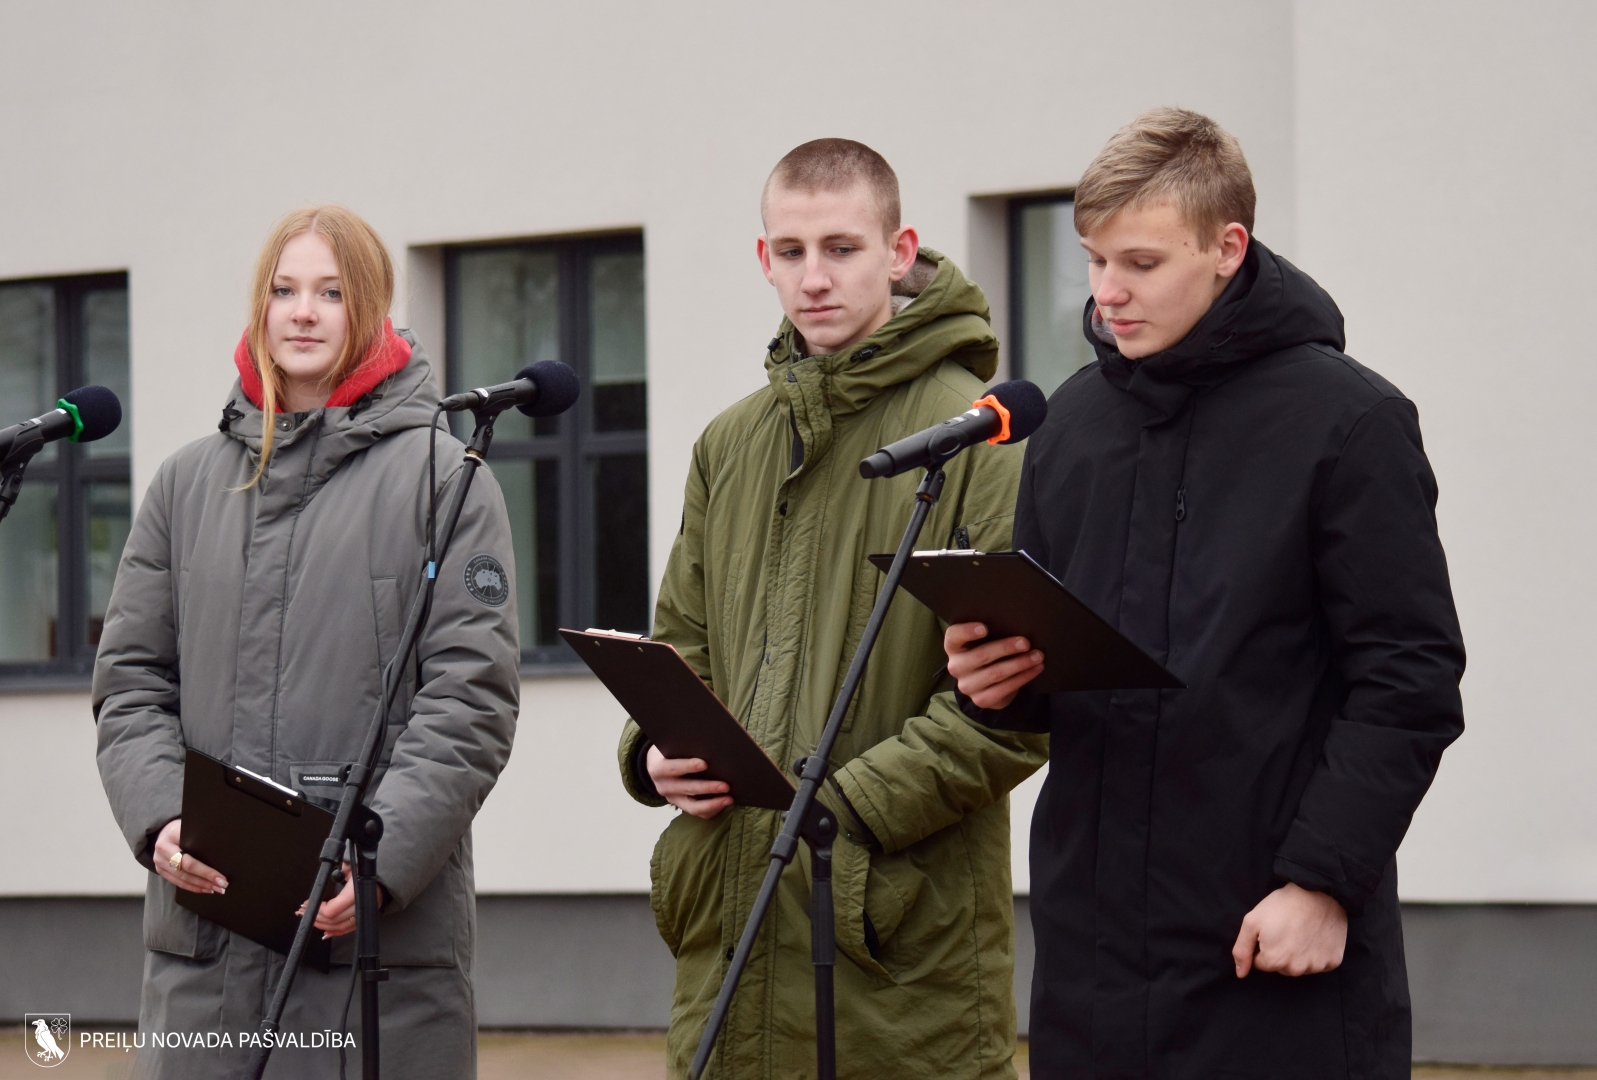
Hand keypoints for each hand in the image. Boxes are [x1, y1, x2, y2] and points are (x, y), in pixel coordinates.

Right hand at [152, 818, 227, 894]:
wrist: (164, 830)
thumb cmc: (185, 827)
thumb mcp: (192, 825)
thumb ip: (203, 835)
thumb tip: (227, 846)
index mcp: (172, 834)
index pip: (191, 855)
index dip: (207, 869)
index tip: (222, 876)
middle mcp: (162, 848)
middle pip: (187, 868)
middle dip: (207, 878)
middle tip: (223, 885)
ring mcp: (159, 860)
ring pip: (182, 878)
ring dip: (201, 885)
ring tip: (217, 888)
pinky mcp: (160, 869)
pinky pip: (177, 882)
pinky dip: (192, 887)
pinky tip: (205, 889)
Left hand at [297, 862, 385, 939]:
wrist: (383, 880)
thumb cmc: (366, 872)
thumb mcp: (352, 866)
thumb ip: (340, 869)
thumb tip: (328, 871)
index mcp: (355, 894)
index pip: (332, 909)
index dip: (318, 909)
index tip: (308, 903)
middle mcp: (359, 906)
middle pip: (333, 920)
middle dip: (315, 917)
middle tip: (303, 911)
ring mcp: (361, 915)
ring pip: (338, 927)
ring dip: (322, 926)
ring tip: (311, 920)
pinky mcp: (362, 919)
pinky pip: (346, 930)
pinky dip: (335, 932)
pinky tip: (325, 932)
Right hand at [647, 745, 732, 818]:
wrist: (659, 765)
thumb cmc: (672, 749)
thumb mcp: (671, 744)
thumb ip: (686, 742)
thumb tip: (713, 738)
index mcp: (658, 769)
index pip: (671, 768)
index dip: (687, 766)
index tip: (704, 763)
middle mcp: (663, 787)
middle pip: (686, 789)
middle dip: (707, 787)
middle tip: (725, 785)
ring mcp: (673, 799)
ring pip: (693, 807)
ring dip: (713, 803)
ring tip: (729, 797)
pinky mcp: (682, 806)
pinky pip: (699, 813)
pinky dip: (713, 808)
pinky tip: (725, 801)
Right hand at [944, 622, 1043, 709]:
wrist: (986, 684)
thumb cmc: (987, 653)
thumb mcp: (983, 642)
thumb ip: (991, 633)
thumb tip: (1017, 624)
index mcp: (953, 647)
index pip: (954, 636)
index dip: (967, 631)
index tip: (984, 628)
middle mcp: (956, 667)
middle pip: (981, 655)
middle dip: (1006, 648)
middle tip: (1026, 643)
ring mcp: (967, 686)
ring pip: (996, 673)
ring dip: (1020, 664)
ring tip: (1038, 656)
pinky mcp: (981, 700)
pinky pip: (1004, 688)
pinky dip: (1023, 677)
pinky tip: (1035, 669)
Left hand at [1232, 882, 1346, 977]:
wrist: (1318, 892)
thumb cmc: (1283, 905)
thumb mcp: (1252, 922)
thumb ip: (1242, 950)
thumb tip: (1241, 974)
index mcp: (1274, 961)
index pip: (1261, 963)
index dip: (1262, 945)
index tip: (1270, 931)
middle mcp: (1296, 969)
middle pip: (1280, 967)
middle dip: (1279, 951)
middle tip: (1285, 929)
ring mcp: (1316, 966)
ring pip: (1299, 966)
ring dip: (1298, 954)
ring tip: (1300, 931)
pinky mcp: (1333, 961)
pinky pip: (1319, 964)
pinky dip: (1316, 953)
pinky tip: (1314, 936)